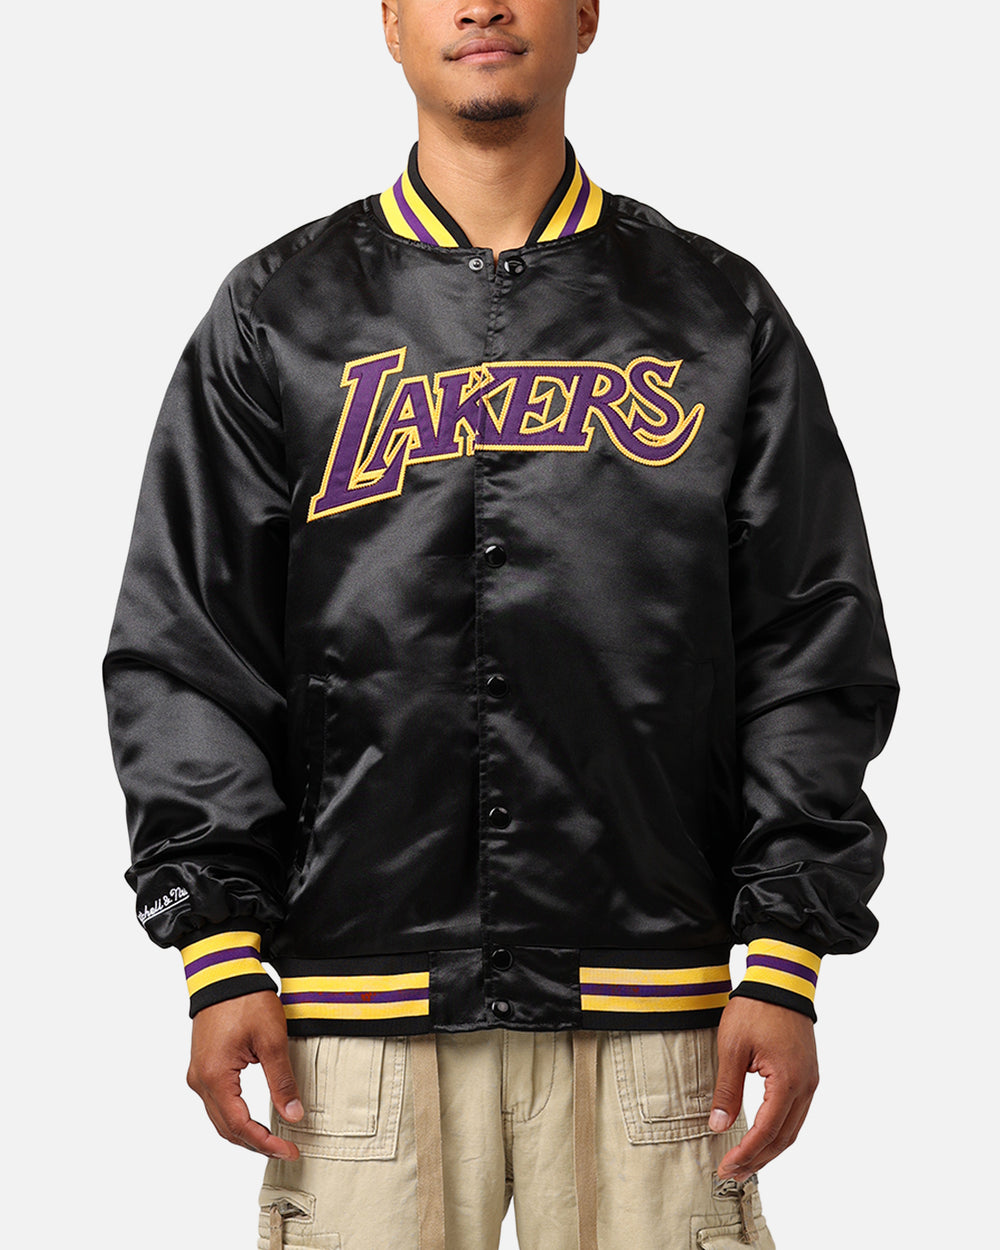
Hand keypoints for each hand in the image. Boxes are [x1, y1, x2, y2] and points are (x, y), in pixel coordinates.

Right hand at [186, 990, 304, 1158]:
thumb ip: (282, 1081)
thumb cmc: (246, 1000)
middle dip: (256, 1143)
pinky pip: (217, 1103)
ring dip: (245, 1133)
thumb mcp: (272, 1040)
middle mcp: (200, 1081)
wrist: (223, 972)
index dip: (265, 1143)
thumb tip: (293, 1115)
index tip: (289, 1150)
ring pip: (220, 1118)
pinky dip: (235, 1116)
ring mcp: (198, 1074)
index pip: (240, 1126)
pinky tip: (254, 1119)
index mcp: (215, 1077)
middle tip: (285, 1148)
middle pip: (226, 1128)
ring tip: (273, 1139)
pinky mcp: (202, 1066)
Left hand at [708, 996, 818, 1180]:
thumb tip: (719, 1126)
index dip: (746, 1153)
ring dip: (769, 1149)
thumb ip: (727, 1090)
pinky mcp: (807, 1075)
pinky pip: (796, 1113)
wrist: (781, 980)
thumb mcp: (732, 1048)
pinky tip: (762, 1137)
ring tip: (744, 1162)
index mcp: (787, 1082)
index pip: (766, 1131)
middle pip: (784, 1138)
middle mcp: (805, 1087)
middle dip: (757, 1159)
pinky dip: (779, 1131)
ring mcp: (809, 1081)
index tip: (725, 1167)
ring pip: (792, 1129)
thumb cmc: (756, 1009)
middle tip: (731, 1173)